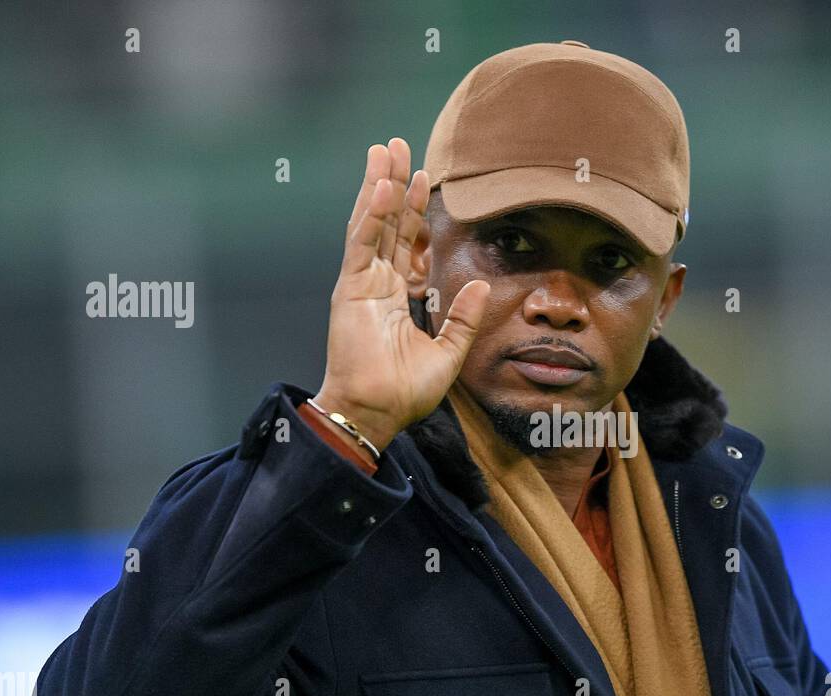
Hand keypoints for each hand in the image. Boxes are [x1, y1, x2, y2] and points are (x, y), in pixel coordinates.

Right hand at [312, 137, 489, 451]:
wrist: (376, 413)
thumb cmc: (405, 393)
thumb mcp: (448, 352)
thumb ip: (463, 318)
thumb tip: (481, 285)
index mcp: (397, 296)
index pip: (407, 241)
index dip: (414, 209)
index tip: (425, 176)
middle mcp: (377, 284)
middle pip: (386, 223)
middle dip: (392, 183)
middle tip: (396, 145)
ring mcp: (361, 284)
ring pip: (369, 223)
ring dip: (377, 186)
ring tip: (383, 150)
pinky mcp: (349, 290)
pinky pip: (361, 244)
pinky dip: (369, 215)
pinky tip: (379, 188)